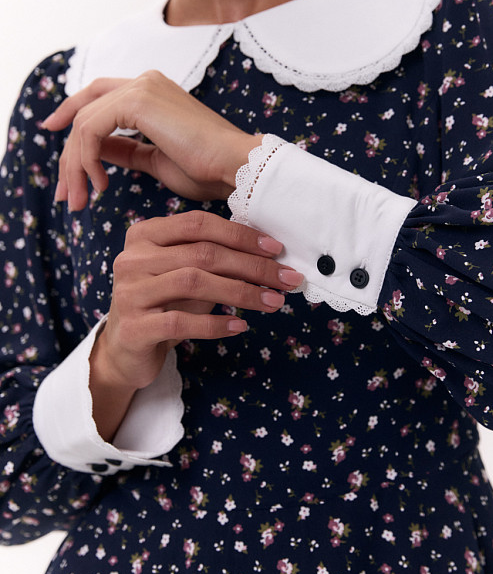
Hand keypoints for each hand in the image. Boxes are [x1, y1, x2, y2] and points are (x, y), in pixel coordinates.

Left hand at [42, 71, 259, 209]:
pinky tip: (100, 184)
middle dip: (68, 154)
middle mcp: (145, 81)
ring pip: (83, 122)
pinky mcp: (139, 100)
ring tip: (80, 198)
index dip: (72, 113)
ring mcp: (142, 87)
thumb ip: (125, 150)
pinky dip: (86, 159)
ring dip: (75, 165)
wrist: (235, 167)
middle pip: (85, 109)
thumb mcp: (155, 160)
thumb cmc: (208, 170)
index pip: (99, 95)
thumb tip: (94, 150)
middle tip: (65, 193)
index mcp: (153, 91)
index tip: (53, 135)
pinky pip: (91, 129)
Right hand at [89, 211, 302, 440]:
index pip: (199, 223)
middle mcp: (132, 259)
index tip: (276, 249)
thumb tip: (269, 255)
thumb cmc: (164, 305)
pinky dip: (216, 323)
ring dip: (242, 292)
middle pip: (202, 253)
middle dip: (252, 265)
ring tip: (273, 302)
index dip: (240, 235)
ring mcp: (129, 293)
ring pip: (194, 283)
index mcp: (144, 234)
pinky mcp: (134, 328)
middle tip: (286, 279)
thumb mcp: (187, 275)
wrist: (126, 350)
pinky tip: (240, 325)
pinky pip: (182, 322)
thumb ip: (215, 260)